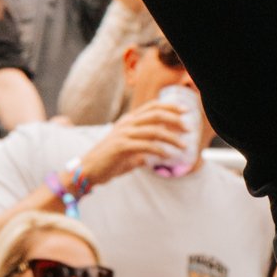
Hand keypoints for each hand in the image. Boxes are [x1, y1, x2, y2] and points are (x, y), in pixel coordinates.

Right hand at [78, 99, 195, 186]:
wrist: (87, 170)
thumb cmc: (108, 162)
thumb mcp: (126, 153)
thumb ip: (139, 152)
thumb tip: (148, 158)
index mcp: (128, 121)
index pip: (152, 107)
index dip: (169, 106)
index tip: (185, 110)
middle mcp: (126, 123)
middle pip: (155, 114)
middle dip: (175, 119)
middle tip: (189, 128)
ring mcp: (123, 134)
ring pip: (154, 130)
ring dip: (172, 138)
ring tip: (184, 146)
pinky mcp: (121, 146)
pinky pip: (145, 146)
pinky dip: (159, 150)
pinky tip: (168, 156)